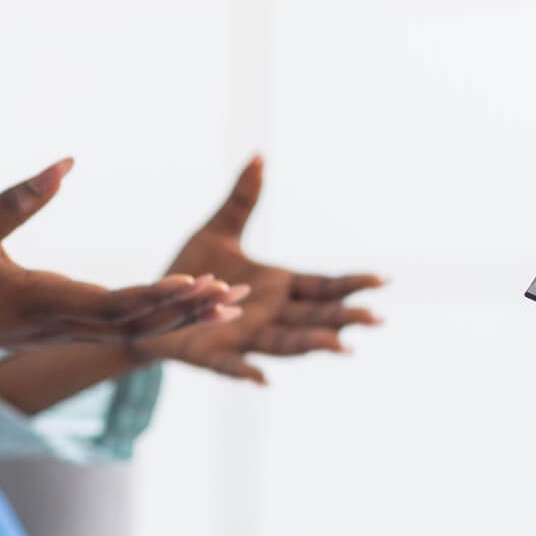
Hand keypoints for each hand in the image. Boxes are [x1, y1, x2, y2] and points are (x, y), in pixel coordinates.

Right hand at [0, 159, 244, 391]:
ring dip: (182, 319)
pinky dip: (159, 322)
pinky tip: (188, 312)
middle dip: (188, 310)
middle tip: (236, 295)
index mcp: (41, 301)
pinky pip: (120, 332)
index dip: (156, 295)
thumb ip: (17, 198)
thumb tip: (65, 162)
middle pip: (136, 323)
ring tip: (231, 307)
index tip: (196, 282)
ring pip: (133, 332)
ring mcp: (62, 334)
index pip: (112, 303)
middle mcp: (60, 325)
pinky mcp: (61, 333)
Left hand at [136, 157, 384, 383]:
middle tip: (376, 319)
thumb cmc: (191, 272)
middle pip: (314, 318)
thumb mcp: (217, 230)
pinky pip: (231, 365)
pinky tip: (262, 381)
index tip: (384, 280)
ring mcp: (244, 337)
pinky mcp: (211, 354)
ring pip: (284, 344)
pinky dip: (246, 373)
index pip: (323, 287)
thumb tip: (259, 155)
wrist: (152, 306)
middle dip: (344, 318)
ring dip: (311, 346)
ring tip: (341, 347)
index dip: (351, 284)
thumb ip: (242, 199)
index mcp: (278, 288)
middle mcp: (269, 316)